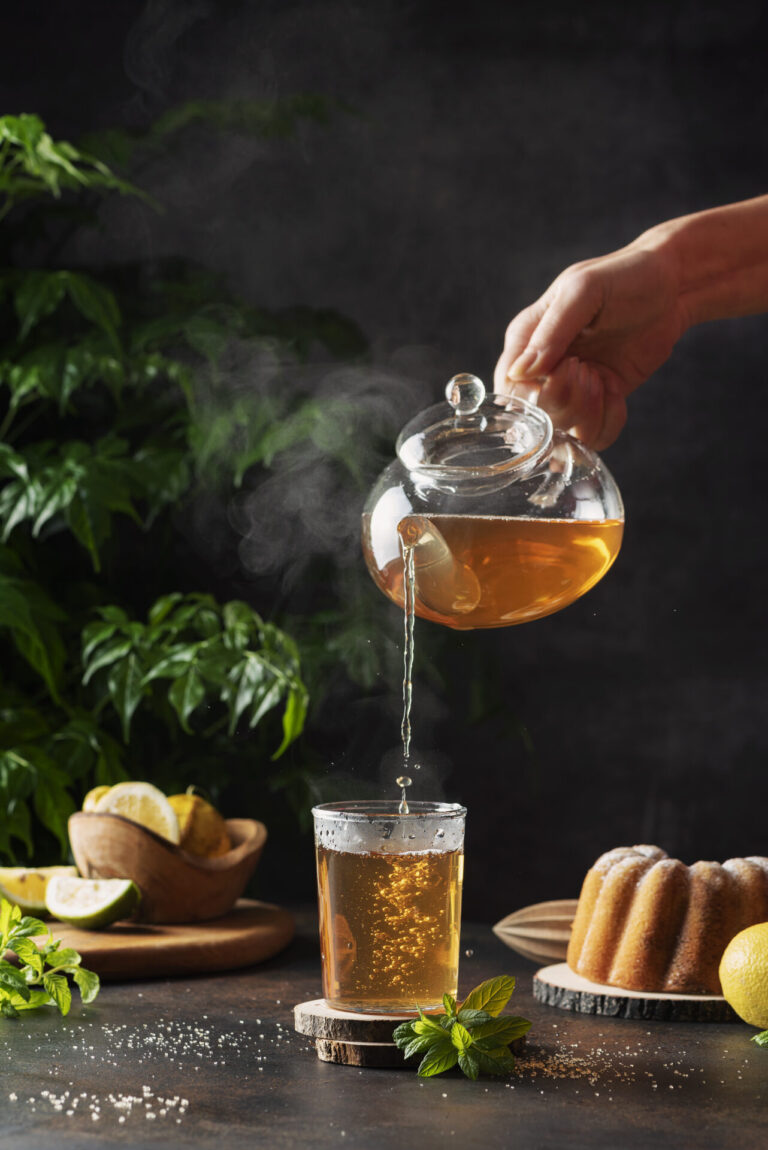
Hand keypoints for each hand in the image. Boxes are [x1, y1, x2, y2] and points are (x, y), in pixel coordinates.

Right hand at [494, 239, 687, 448]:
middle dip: (566, 401)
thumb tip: (521, 372)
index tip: (567, 369)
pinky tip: (618, 396)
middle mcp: (543, 368)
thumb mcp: (583, 292)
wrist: (672, 286)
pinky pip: (593, 436)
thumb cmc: (624, 276)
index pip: (508, 387)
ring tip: (604, 382)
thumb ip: (551, 332)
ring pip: (563, 432)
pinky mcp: (600, 400)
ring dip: (588, 415)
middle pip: (536, 416)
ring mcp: (572, 388)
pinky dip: (608, 424)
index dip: (533, 393)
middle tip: (590, 370)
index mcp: (527, 339)